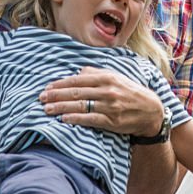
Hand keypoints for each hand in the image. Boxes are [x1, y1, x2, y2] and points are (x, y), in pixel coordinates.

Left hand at [40, 66, 164, 135]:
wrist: (151, 111)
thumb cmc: (130, 92)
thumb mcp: (116, 77)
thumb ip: (96, 73)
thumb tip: (78, 72)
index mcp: (107, 77)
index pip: (78, 79)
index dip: (60, 84)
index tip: (47, 88)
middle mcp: (107, 90)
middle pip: (76, 92)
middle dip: (56, 95)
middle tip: (41, 98)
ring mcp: (110, 106)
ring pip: (80, 105)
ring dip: (61, 107)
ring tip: (47, 110)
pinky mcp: (112, 121)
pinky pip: (90, 119)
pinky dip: (76, 118)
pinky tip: (64, 119)